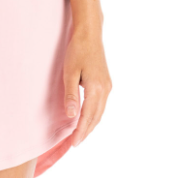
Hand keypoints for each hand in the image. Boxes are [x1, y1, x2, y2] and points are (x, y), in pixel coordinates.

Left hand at [63, 27, 111, 146]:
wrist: (90, 34)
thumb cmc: (78, 50)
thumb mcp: (70, 72)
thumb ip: (71, 94)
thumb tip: (72, 115)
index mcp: (96, 88)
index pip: (88, 116)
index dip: (81, 131)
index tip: (73, 143)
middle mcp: (105, 89)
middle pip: (96, 117)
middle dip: (86, 131)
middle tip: (75, 144)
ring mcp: (108, 86)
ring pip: (100, 112)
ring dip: (90, 124)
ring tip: (80, 134)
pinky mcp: (106, 82)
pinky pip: (101, 104)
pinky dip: (93, 114)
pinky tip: (86, 117)